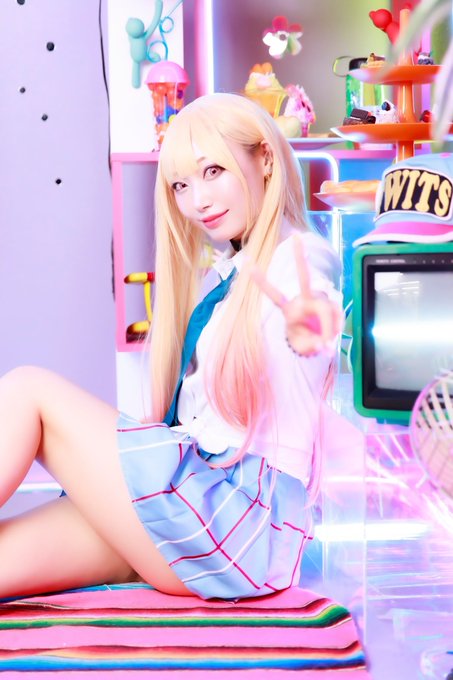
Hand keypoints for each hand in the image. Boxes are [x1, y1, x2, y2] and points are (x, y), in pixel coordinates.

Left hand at [250, 235, 342, 356]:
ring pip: (328, 311)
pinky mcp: (332, 305)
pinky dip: (337, 329)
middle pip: (303, 277)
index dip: (262, 283)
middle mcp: (304, 300)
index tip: (249, 267)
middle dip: (300, 257)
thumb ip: (311, 346)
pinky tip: (332, 338)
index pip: (275, 295)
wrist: (316, 340)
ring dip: (330, 329)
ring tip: (326, 347)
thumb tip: (323, 345)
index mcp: (289, 309)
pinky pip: (338, 316)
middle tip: (295, 235)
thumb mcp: (303, 347)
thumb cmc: (304, 339)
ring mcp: (319, 300)